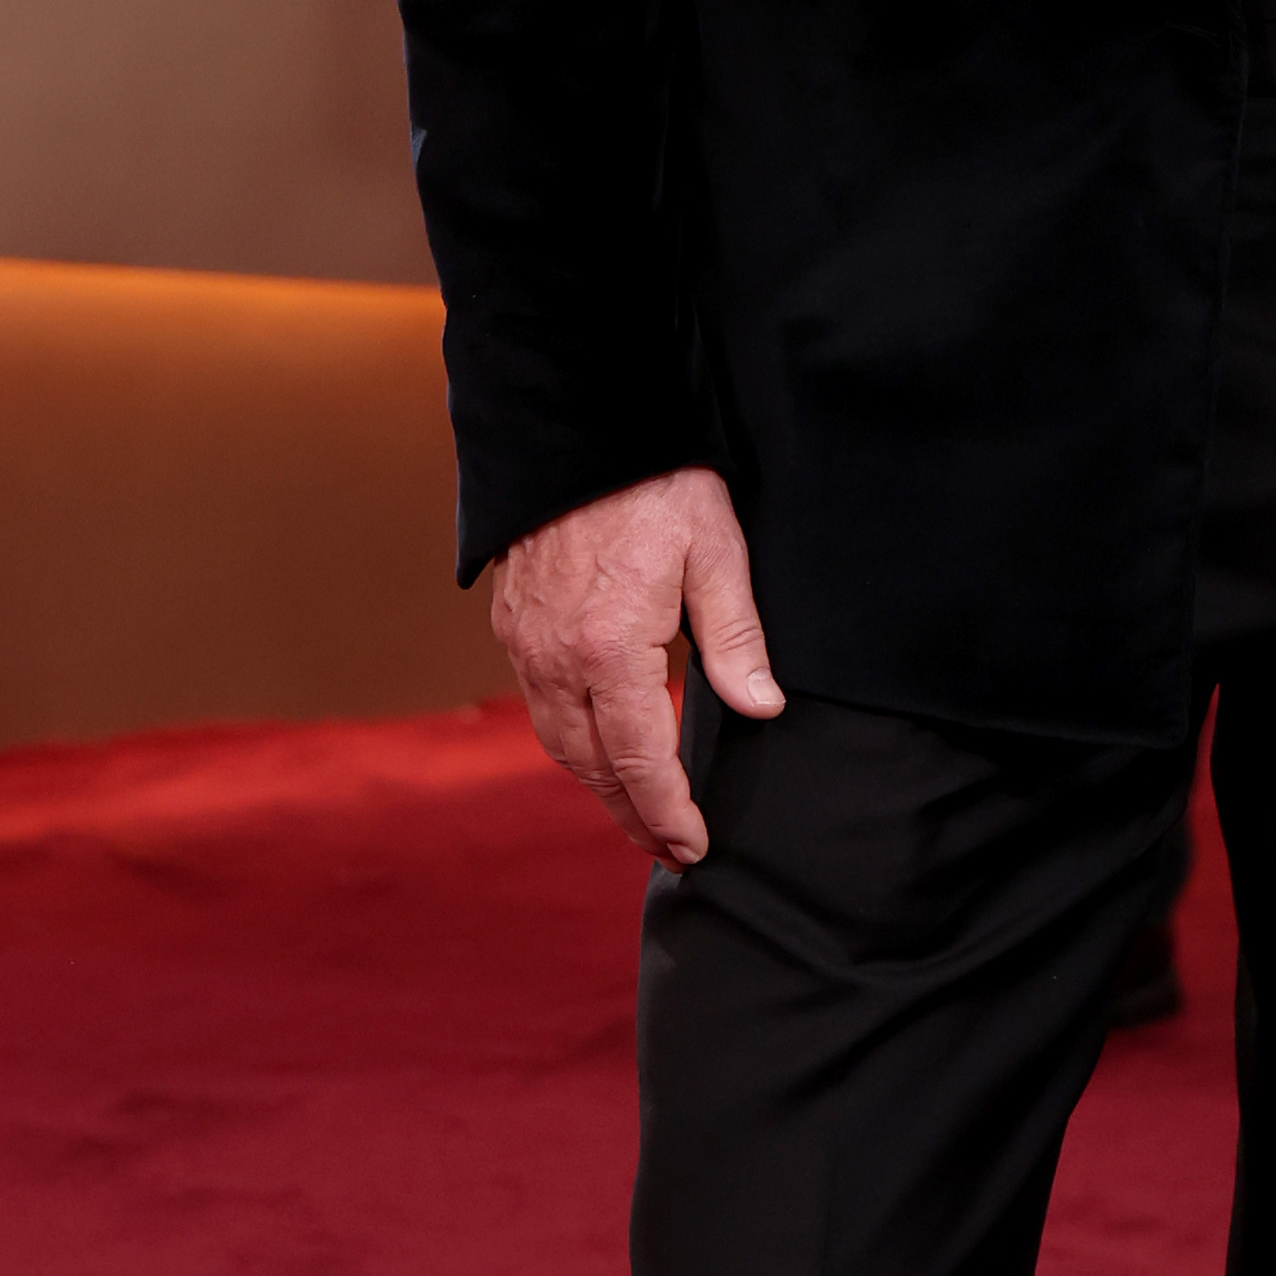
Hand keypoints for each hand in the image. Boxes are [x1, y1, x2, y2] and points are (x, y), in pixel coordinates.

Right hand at [488, 465, 783, 861]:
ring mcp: (525, 643)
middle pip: (591, 766)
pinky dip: (572, 743)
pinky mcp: (513, 624)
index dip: (667, 811)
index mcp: (609, 648)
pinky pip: (540, 706)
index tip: (693, 847)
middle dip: (632, 814)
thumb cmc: (653, 483)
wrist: (573, 425)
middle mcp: (555, 657)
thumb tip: (762, 708)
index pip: (639, 758)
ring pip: (559, 742)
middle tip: (671, 850)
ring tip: (640, 813)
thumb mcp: (715, 551)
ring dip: (599, 785)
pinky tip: (602, 749)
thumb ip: (737, 637)